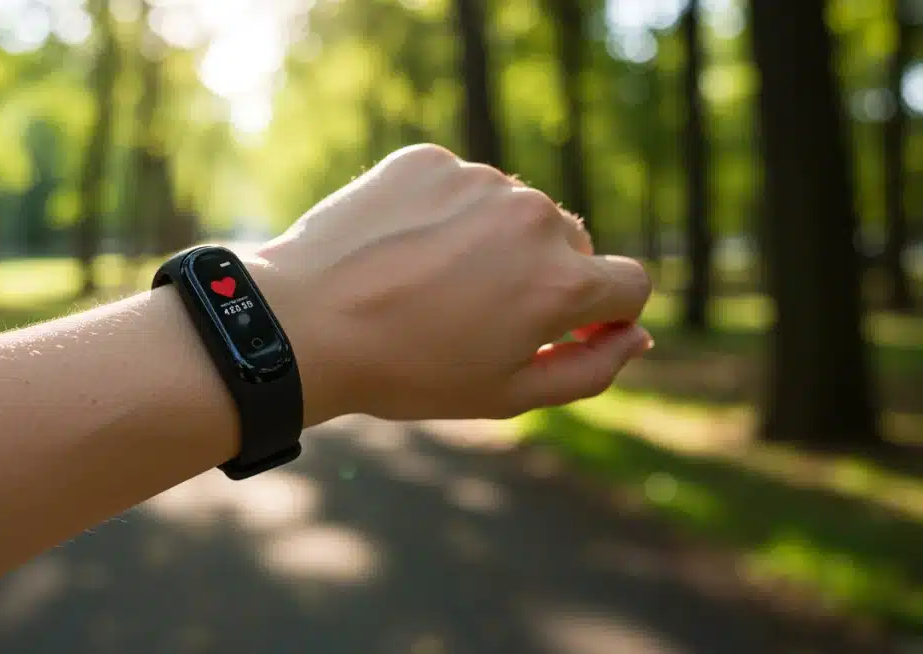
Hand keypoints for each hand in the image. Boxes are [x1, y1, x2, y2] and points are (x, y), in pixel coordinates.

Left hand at [251, 144, 652, 423]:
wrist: (303, 324)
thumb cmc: (407, 372)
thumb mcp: (507, 394)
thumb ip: (590, 369)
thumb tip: (636, 337)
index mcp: (561, 282)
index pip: (630, 285)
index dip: (604, 315)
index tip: (562, 330)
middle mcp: (532, 218)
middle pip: (571, 244)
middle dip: (542, 277)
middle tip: (477, 314)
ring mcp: (479, 181)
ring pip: (513, 211)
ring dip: (492, 242)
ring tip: (430, 283)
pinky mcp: (428, 160)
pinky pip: (460, 187)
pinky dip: (444, 214)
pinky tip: (403, 249)